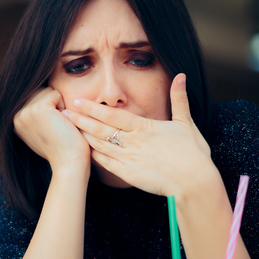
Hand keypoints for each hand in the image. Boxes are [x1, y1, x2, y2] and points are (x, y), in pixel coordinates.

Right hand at [13, 87, 90, 172]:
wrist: (69, 163)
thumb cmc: (63, 148)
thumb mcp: (43, 130)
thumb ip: (37, 116)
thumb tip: (40, 95)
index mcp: (16, 121)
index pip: (35, 97)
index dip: (50, 109)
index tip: (51, 129)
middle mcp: (16, 116)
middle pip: (41, 91)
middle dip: (54, 105)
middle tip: (57, 127)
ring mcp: (25, 112)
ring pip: (48, 91)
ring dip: (59, 105)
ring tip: (59, 125)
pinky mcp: (37, 109)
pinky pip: (55, 93)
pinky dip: (64, 106)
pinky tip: (62, 122)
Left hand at [62, 74, 215, 199]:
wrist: (194, 182)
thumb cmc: (193, 154)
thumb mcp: (186, 123)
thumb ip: (179, 99)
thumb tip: (181, 76)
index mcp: (145, 127)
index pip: (113, 114)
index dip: (94, 108)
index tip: (78, 101)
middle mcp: (134, 142)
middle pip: (101, 128)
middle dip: (81, 119)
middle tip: (63, 112)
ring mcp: (130, 159)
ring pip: (101, 145)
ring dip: (84, 136)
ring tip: (68, 129)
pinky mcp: (129, 174)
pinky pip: (107, 163)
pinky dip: (95, 156)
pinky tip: (84, 150)